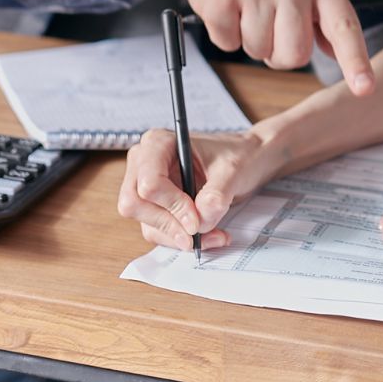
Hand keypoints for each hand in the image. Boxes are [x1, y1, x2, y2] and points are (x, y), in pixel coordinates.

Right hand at [118, 127, 275, 249]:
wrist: (247, 161)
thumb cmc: (238, 155)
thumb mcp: (233, 170)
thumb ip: (216, 195)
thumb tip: (199, 222)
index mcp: (159, 143)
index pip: (149, 182)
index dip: (172, 205)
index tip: (196, 220)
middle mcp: (144, 163)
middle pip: (135, 205)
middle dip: (169, 224)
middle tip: (198, 233)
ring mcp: (146, 186)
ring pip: (147, 223)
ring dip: (179, 236)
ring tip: (214, 234)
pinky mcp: (155, 206)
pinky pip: (158, 231)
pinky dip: (181, 238)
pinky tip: (208, 235)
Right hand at [158, 0, 373, 92]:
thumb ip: (320, 12)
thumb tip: (337, 51)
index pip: (344, 25)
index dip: (356, 60)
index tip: (365, 88)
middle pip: (295, 55)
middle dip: (278, 52)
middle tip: (267, 23)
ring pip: (259, 52)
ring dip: (248, 39)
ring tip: (244, 5)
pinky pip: (228, 44)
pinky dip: (224, 33)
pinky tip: (225, 4)